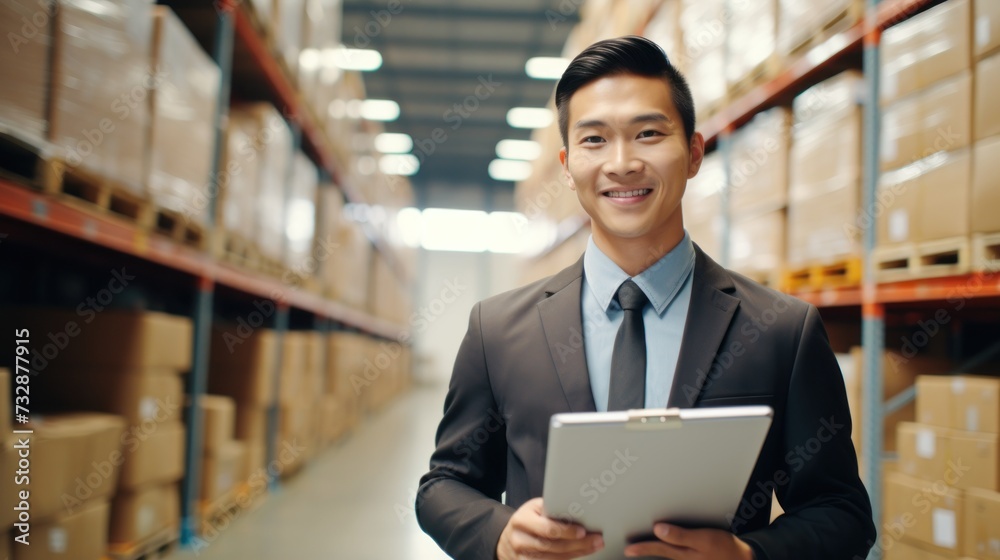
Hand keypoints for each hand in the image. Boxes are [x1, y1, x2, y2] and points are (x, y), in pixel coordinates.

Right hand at [497, 498, 603, 559]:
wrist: (507, 541)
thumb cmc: (526, 521)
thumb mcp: (533, 509)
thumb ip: (550, 509)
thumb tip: (578, 509)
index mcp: (522, 520)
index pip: (547, 528)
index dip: (567, 531)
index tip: (583, 531)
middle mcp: (520, 540)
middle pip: (553, 545)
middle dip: (578, 544)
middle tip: (597, 540)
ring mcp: (522, 556)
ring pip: (553, 558)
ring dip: (576, 553)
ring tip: (592, 547)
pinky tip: (579, 554)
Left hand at [624, 523, 754, 558]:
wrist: (745, 559)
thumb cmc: (725, 548)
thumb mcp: (703, 539)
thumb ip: (680, 535)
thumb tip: (658, 530)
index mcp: (684, 553)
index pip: (658, 549)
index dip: (642, 548)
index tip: (628, 549)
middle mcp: (685, 559)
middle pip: (661, 553)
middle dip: (645, 550)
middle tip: (630, 550)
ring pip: (668, 556)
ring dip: (656, 551)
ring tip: (644, 548)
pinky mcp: (696, 559)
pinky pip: (677, 556)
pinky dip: (669, 552)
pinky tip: (666, 549)